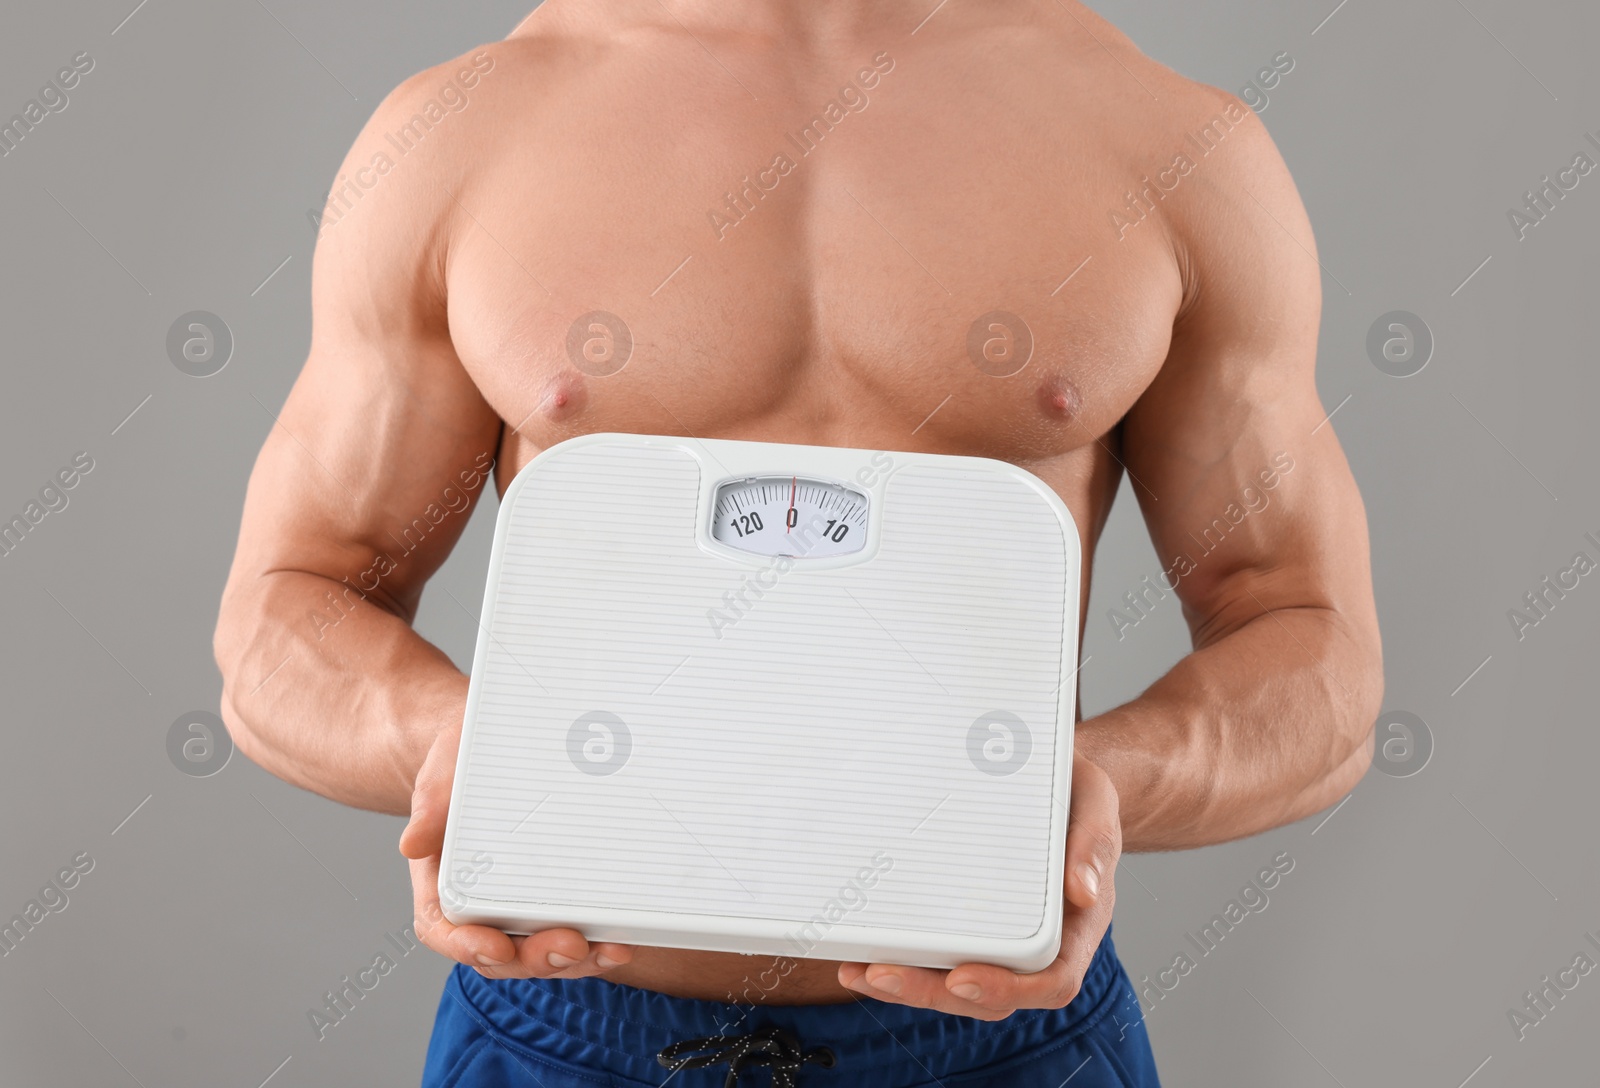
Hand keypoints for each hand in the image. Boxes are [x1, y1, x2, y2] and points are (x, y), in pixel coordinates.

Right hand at [399, 713, 636, 979]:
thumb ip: (431, 805)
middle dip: (536, 959)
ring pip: (541, 953)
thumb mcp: (442, 772)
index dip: (467, 946)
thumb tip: (413, 843)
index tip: (497, 947)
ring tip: (609, 950)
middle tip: (570, 946)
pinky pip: (572, 933)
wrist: (498, 748)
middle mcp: (480, 906)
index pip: (444, 930)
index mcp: (442, 884)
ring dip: (575, 961)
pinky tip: (622, 941)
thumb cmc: (463, 763)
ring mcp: (519, 909)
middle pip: (502, 954)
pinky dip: (596, 944)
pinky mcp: (556, 899)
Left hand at [837, 751, 1119, 1019]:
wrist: (1052, 775)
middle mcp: (1035, 943)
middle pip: (988, 995)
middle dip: (931, 992)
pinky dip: (899, 958)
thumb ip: (1093, 839)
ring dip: (906, 986)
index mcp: (1075, 925)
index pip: (1051, 981)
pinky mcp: (965, 923)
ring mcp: (997, 939)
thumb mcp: (1094, 801)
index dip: (1006, 989)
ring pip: (954, 984)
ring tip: (858, 970)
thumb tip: (1083, 890)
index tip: (962, 978)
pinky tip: (859, 952)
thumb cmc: (1075, 792)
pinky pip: (936, 954)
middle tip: (882, 974)